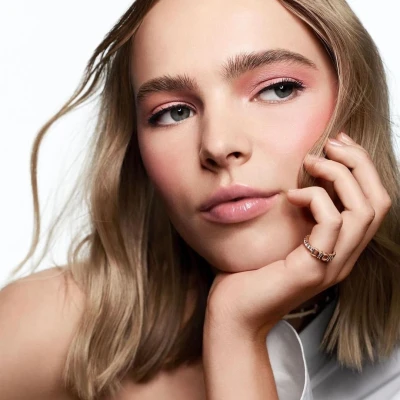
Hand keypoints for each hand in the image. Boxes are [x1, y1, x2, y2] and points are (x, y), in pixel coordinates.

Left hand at [205, 132, 391, 340]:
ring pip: (364, 209)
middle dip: (359, 163)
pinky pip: (332, 223)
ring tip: (310, 163)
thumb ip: (296, 214)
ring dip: (339, 175)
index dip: (361, 168)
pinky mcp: (312, 270)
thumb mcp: (280, 237)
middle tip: (330, 144)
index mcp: (339, 249)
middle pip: (378, 201)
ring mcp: (332, 266)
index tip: (337, 144)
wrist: (235, 313)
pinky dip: (315, 199)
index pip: (372, 203)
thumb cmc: (250, 273)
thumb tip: (294, 180)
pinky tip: (291, 195)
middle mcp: (345, 258)